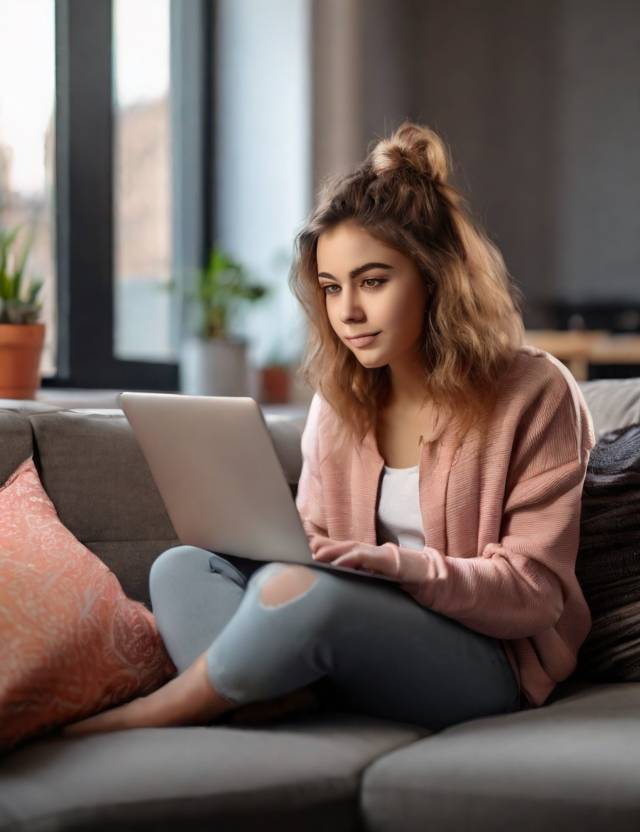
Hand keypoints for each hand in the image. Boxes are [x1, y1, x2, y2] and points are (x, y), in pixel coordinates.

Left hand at [309, 534, 443, 591]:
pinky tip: (340, 563)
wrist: (448, 583)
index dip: (323, 548)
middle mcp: (377, 554)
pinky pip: (373, 560)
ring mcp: (387, 557)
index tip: (301, 549)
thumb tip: (348, 593)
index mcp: (373, 561)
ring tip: (314, 555)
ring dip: (333, 552)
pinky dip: (355, 559)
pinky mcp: (397, 563)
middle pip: (344, 547)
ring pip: (354, 550)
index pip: (343, 551)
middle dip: (321, 546)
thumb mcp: (386, 590)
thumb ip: (370, 587)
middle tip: (298, 546)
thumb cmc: (416, 587)